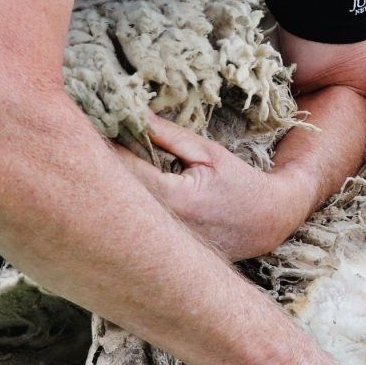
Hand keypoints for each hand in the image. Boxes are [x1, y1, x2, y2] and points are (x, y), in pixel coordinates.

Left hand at [111, 115, 307, 260]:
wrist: (266, 224)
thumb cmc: (240, 184)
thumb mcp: (207, 153)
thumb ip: (167, 135)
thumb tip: (133, 113)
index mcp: (171, 197)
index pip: (119, 166)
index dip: (104, 143)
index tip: (99, 124)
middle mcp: (160, 225)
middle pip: (111, 191)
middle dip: (101, 165)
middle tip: (99, 141)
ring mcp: (158, 242)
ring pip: (117, 210)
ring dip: (110, 185)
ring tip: (112, 163)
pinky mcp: (158, 251)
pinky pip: (130, 223)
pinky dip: (124, 205)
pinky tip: (127, 190)